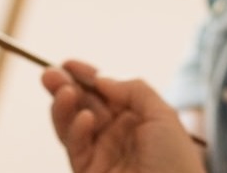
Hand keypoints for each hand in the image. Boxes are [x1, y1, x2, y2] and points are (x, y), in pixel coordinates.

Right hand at [41, 60, 205, 172]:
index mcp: (137, 118)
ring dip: (64, 105)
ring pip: (73, 124)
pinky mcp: (87, 171)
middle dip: (66, 87)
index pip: (106, 92)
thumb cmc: (176, 163)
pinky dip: (76, 129)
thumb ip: (134, 91)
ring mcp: (101, 154)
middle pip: (84, 105)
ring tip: (63, 90)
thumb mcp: (164, 116)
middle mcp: (117, 135)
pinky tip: (85, 119)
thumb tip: (103, 79)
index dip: (87, 77)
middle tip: (50, 73)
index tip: (69, 64)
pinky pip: (75, 146)